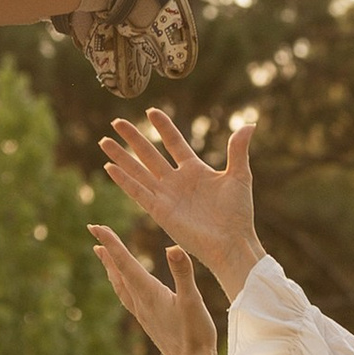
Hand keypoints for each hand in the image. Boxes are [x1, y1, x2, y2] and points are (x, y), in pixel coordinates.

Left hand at [89, 227, 222, 354]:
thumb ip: (182, 273)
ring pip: (120, 285)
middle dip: (107, 251)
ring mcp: (142, 313)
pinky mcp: (148, 321)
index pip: (126, 262)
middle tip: (94, 232)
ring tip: (103, 255)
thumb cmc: (195, 334)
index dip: (111, 243)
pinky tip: (127, 286)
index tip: (96, 226)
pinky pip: (128, 297)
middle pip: (118, 272)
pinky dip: (121, 283)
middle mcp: (140, 302)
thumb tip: (172, 247)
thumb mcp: (193, 300)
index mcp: (148, 293)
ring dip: (111, 267)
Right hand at [98, 113, 260, 297]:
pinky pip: (137, 191)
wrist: (232, 243)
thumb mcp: (239, 176)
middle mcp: (177, 181)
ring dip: (121, 156)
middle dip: (133, 138)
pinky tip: (110, 167)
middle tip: (117, 122)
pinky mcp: (159, 211)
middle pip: (149, 154)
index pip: (174, 143)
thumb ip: (238, 150)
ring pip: (138, 170)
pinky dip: (123, 179)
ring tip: (104, 141)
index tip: (151, 111)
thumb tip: (249, 124)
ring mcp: (166, 196)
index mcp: (195, 171)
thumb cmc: (238, 214)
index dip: (163, 128)